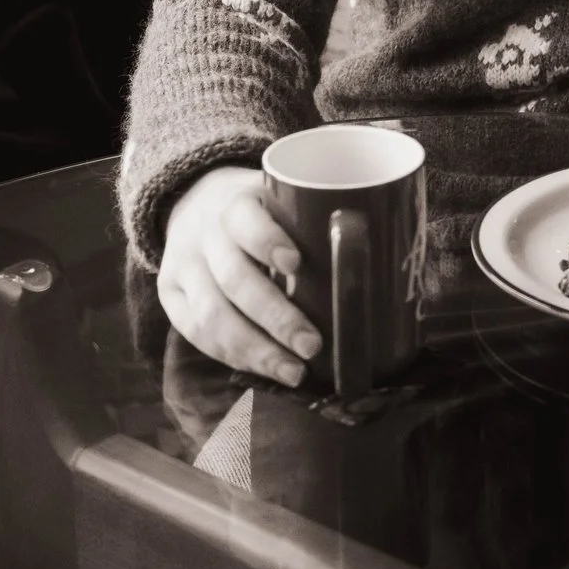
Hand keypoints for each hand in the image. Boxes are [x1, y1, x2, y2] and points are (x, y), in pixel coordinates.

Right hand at [158, 165, 320, 384]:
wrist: (191, 202)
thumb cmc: (260, 209)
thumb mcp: (281, 196)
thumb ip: (319, 215)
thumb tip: (397, 242)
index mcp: (235, 201)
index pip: (245, 219)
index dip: (267, 241)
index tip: (296, 263)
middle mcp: (204, 234)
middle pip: (234, 279)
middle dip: (275, 317)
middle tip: (313, 345)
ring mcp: (183, 267)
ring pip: (212, 316)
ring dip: (256, 350)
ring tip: (295, 372)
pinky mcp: (170, 295)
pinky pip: (197, 334)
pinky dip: (234, 356)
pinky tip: (265, 369)